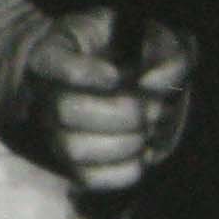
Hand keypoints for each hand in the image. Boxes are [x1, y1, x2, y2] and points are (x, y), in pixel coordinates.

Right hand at [17, 7, 193, 195]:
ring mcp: (55, 131)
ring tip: (149, 131)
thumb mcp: (162, 40)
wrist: (128, 81)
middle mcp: (47, 94)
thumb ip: (171, 56)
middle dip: (119, 113)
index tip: (116, 75)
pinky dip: (124, 169)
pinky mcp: (72, 163)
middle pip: (65, 110)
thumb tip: (150, 85)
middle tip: (152, 108)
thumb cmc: (141, 54)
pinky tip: (143, 153)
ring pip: (74, 148)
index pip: (53, 63)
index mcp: (57, 52)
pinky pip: (88, 178)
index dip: (84, 74)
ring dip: (124, 143)